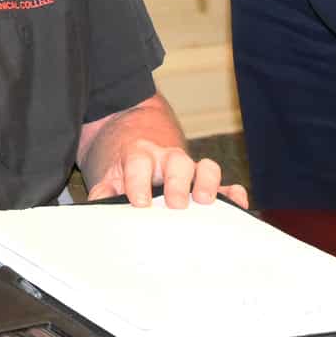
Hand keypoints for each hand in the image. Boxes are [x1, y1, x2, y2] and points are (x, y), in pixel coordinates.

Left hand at [80, 94, 247, 209]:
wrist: (130, 129)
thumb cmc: (121, 159)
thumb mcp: (106, 172)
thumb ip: (102, 191)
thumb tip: (98, 207)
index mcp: (139, 155)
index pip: (138, 165)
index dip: (138, 183)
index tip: (139, 202)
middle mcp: (166, 158)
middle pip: (176, 163)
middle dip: (178, 183)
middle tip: (176, 203)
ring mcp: (187, 168)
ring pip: (203, 167)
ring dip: (208, 182)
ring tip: (206, 200)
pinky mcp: (202, 180)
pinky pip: (222, 184)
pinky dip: (231, 192)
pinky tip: (237, 203)